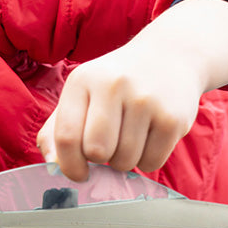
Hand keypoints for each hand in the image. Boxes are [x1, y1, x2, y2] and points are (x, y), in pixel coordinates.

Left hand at [37, 41, 204, 181]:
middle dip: (99, 160)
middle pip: (96, 151)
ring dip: (124, 161)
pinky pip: (152, 163)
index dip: (68, 165)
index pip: (66, 136)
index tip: (78, 173)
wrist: (168, 55)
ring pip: (125, 161)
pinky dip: (147, 160)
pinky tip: (148, 137)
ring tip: (129, 137)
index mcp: (83, 80)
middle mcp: (114, 86)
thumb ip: (57, 129)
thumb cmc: (115, 83)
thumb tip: (54, 165)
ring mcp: (146, 101)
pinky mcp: (172, 118)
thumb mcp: (82, 93)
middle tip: (107, 147)